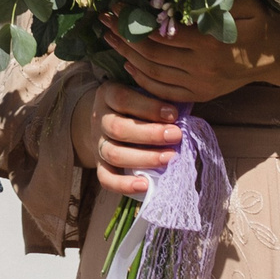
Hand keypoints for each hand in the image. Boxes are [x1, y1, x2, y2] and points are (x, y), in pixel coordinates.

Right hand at [68, 79, 183, 198]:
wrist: (105, 119)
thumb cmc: (133, 105)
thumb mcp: (139, 92)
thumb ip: (155, 99)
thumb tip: (182, 114)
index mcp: (108, 95)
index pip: (123, 99)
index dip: (148, 107)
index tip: (174, 114)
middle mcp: (100, 119)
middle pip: (118, 128)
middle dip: (150, 134)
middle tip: (177, 136)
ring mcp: (97, 143)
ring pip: (114, 154)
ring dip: (144, 158)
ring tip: (170, 159)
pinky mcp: (99, 165)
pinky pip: (106, 178)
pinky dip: (124, 185)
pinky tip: (145, 185)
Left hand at [104, 0, 279, 107]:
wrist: (275, 54)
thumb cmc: (256, 21)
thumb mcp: (240, 2)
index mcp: (209, 43)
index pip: (161, 33)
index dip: (135, 20)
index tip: (116, 5)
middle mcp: (201, 68)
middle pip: (151, 54)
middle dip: (123, 35)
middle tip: (104, 19)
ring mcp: (199, 85)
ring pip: (153, 73)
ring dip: (126, 55)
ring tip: (108, 37)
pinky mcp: (200, 95)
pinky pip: (164, 91)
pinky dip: (142, 79)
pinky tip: (128, 64)